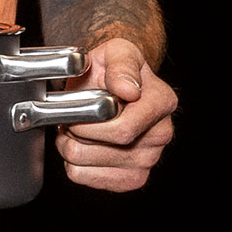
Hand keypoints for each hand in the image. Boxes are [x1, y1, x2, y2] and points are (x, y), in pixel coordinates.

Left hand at [60, 37, 176, 191]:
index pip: (122, 129)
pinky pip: (82, 176)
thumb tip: (127, 90)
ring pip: (85, 164)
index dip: (87, 123)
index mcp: (162, 103)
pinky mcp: (130, 178)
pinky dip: (72, 162)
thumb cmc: (111, 69)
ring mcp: (148, 160)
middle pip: (103, 149)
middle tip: (73, 116)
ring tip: (78, 128)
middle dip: (74, 131)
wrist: (109, 85)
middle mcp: (161, 134)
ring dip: (70, 145)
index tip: (77, 107)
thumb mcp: (116, 52)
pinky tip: (83, 145)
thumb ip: (121, 65)